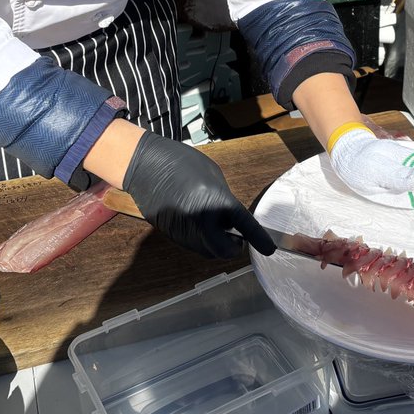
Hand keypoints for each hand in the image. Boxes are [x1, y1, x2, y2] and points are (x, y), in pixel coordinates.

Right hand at [122, 131, 275, 258]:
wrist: (144, 165)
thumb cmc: (180, 162)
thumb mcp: (212, 174)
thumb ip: (223, 198)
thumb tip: (228, 216)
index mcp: (216, 201)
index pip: (244, 226)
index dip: (259, 239)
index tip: (269, 249)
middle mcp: (201, 221)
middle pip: (224, 251)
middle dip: (234, 247)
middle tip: (237, 237)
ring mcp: (183, 230)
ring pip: (207, 251)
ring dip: (217, 244)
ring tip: (216, 226)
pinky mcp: (170, 234)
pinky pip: (192, 244)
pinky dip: (201, 240)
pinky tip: (199, 223)